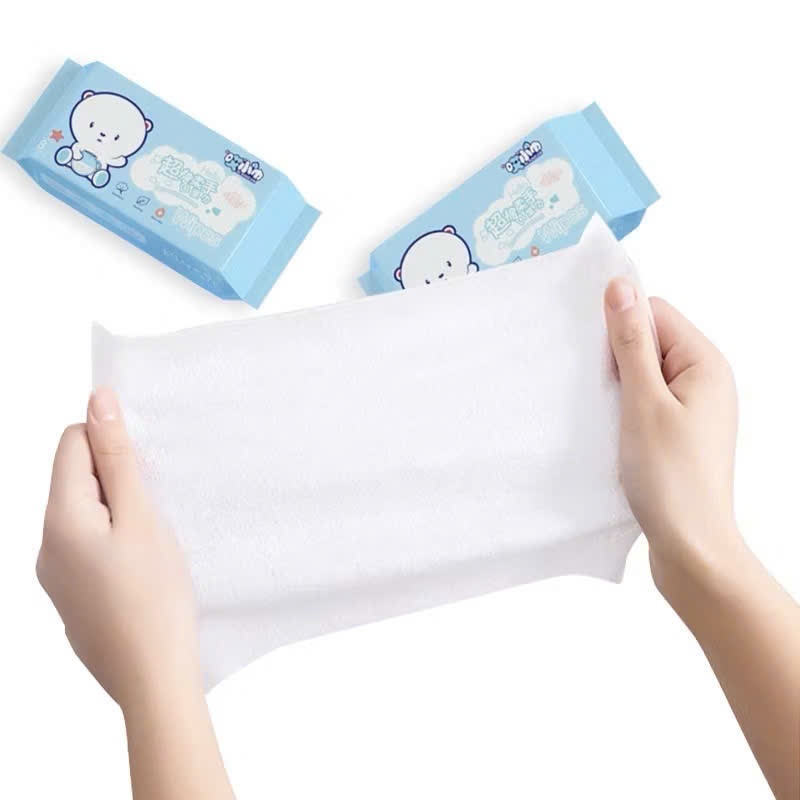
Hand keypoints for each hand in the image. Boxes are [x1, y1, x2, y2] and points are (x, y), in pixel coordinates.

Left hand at [37, 387, 200, 708]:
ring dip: (116, 508)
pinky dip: (113, 538)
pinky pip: (85, 545)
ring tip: (152, 538)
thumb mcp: (141, 517)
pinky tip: (141, 564)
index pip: (70, 443)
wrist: (152, 677)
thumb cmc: (154, 597)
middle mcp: (44, 545)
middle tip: (154, 506)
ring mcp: (54, 574)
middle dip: (115, 476)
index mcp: (58, 520)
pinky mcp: (70, 595)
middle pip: (74, 478)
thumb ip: (117, 458)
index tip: (145, 467)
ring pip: (82, 512)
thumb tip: (97, 401)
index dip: (110, 442)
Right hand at [603, 278, 741, 587]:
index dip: (621, 326)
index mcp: (704, 363)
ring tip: (605, 414)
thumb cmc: (670, 478)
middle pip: (649, 340)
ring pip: (643, 373)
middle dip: (617, 357)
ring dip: (617, 385)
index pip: (656, 312)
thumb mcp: (643, 402)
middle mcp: (704, 380)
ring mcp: (692, 408)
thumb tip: (620, 286)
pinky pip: (645, 401)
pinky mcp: (677, 432)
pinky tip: (610, 429)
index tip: (598, 359)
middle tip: (601, 392)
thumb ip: (631, 342)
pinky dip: (623, 408)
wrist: (691, 547)